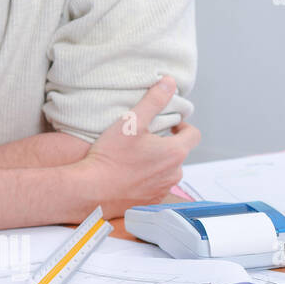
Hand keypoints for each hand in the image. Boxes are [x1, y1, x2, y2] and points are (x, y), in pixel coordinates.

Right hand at [75, 76, 200, 216]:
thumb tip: (169, 82)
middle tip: (144, 139)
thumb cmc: (111, 157)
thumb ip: (153, 100)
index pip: (193, 134)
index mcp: (174, 152)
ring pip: (167, 170)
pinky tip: (128, 174)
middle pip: (178, 153)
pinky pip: (155, 186)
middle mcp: (174, 173)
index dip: (183, 126)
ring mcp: (162, 189)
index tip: (169, 124)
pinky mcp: (150, 201)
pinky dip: (146, 179)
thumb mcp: (131, 122)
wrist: (92, 190)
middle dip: (166, 144)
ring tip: (135, 157)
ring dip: (157, 162)